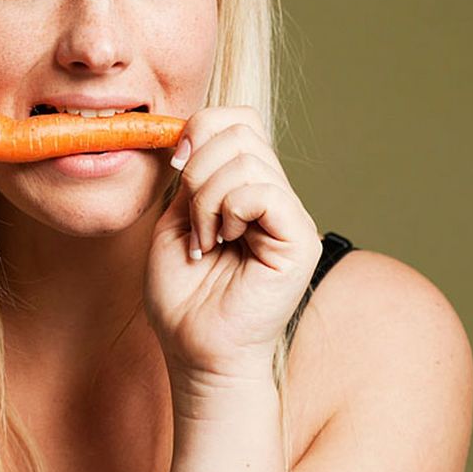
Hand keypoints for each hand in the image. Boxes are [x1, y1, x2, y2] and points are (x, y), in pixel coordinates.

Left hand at [143, 106, 320, 383]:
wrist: (195, 351)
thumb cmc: (182, 296)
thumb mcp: (172, 219)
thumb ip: (188, 174)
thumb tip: (193, 133)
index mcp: (243, 186)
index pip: (237, 119)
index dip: (200, 128)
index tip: (174, 164)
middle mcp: (273, 195)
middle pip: (241, 128)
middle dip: (197, 165)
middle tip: (190, 217)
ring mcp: (289, 216)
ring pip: (246, 158)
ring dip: (206, 197)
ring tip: (205, 239)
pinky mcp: (300, 239)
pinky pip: (264, 190)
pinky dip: (229, 209)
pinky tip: (222, 243)